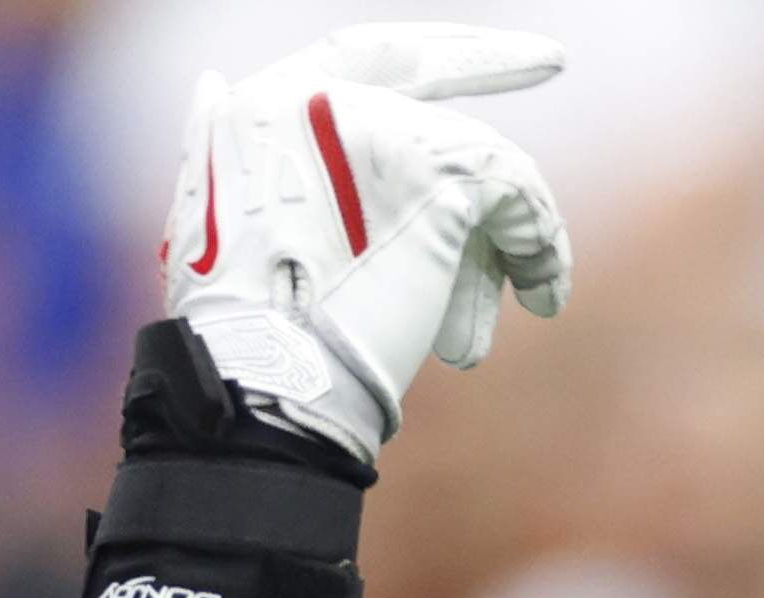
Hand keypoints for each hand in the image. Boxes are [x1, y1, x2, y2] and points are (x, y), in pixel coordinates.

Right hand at [157, 25, 574, 462]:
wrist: (267, 380)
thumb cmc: (246, 333)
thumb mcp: (216, 220)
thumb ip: (246, 155)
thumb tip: (215, 86)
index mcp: (264, 109)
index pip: (362, 55)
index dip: (435, 52)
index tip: (500, 51)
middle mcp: (316, 99)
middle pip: (429, 102)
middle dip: (489, 78)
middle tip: (548, 75)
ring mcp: (377, 127)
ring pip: (480, 163)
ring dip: (508, 239)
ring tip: (521, 300)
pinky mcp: (435, 172)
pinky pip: (519, 192)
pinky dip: (543, 246)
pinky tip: (543, 295)